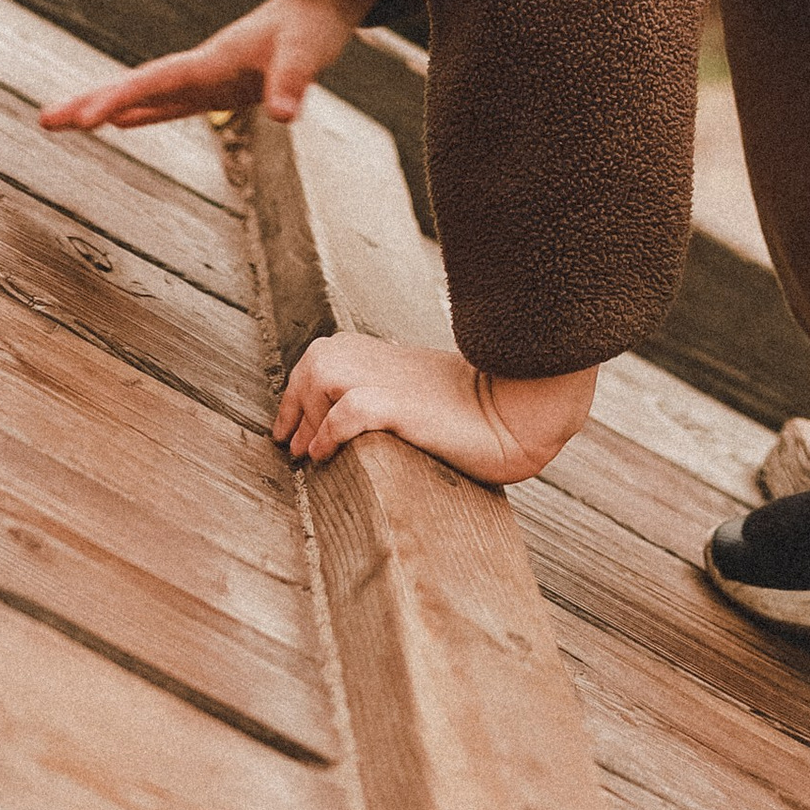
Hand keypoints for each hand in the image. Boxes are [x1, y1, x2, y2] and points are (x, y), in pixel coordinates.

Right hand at [39, 0, 374, 132]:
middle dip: (90, 102)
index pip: (154, 82)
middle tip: (45, 120)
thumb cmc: (314, 26)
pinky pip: (169, 102)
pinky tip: (121, 124)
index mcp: (211, 59)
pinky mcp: (218, 85)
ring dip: (105, 107)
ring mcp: (204, 75)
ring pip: (144, 93)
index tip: (83, 120)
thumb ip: (293, 83)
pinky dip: (142, 112)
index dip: (118, 99)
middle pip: (134, 85)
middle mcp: (199, 66)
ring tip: (64, 123)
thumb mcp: (309, 53)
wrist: (323, 3)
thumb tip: (282, 116)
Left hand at [273, 331, 595, 484]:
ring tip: (310, 452)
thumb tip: (340, 430)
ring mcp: (394, 380)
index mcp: (389, 357)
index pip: (324, 358)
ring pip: (325, 372)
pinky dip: (332, 428)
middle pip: (317, 359)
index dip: (298, 393)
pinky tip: (329, 452)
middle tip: (294, 448)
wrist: (520, 413)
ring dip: (309, 411)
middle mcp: (387, 361)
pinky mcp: (405, 406)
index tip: (290, 434)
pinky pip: (351, 409)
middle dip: (296, 403)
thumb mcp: (421, 398)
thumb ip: (387, 399)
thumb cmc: (474, 414)